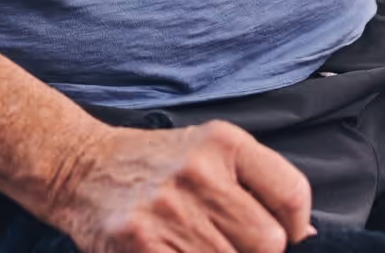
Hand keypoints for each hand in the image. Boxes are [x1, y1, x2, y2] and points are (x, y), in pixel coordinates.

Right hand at [47, 121, 316, 252]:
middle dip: (253, 252)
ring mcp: (169, 211)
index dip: (294, 228)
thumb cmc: (155, 166)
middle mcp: (198, 172)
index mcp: (223, 143)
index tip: (281, 235)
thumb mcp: (209, 151)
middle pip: (268, 244)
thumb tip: (303, 237)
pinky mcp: (141, 245)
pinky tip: (174, 252)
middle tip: (225, 243)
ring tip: (192, 245)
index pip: (291, 195)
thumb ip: (258, 185)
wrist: (81, 167)